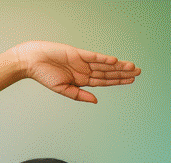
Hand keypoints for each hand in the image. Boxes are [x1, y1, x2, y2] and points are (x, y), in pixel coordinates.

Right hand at [10, 41, 139, 102]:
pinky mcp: (78, 53)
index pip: (104, 81)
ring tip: (132, 67)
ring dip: (117, 66)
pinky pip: (93, 56)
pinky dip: (103, 59)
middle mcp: (84, 70)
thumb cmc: (44, 76)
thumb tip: (96, 101)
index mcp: (81, 80)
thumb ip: (79, 95)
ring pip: (104, 64)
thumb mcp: (62, 89)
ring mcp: (82, 61)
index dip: (117, 81)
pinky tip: (114, 61)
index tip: (131, 80)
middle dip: (122, 73)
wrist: (32, 62)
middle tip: (138, 72)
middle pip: (107, 72)